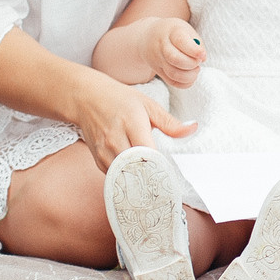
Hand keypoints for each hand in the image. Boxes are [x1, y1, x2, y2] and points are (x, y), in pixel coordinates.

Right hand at [70, 71, 195, 170]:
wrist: (87, 98)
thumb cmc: (120, 100)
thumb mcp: (148, 105)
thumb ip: (170, 123)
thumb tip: (193, 128)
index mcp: (132, 123)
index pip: (149, 154)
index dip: (161, 165)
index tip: (170, 171)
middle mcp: (116, 139)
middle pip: (137, 168)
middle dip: (151, 176)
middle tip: (163, 181)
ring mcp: (104, 151)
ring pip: (125, 175)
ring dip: (139, 178)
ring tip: (150, 179)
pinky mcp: (97, 159)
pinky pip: (115, 175)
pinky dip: (126, 175)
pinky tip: (135, 172)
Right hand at [145, 18, 203, 88]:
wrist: (149, 36)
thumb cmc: (174, 33)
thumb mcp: (186, 30)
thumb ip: (197, 43)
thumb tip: (203, 59)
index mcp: (171, 32)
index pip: (181, 41)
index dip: (194, 50)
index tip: (202, 54)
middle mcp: (161, 46)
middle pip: (175, 59)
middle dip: (192, 64)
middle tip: (198, 61)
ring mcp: (157, 60)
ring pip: (174, 74)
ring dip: (190, 76)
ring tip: (195, 69)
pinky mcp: (158, 71)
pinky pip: (171, 82)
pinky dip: (185, 83)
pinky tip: (190, 77)